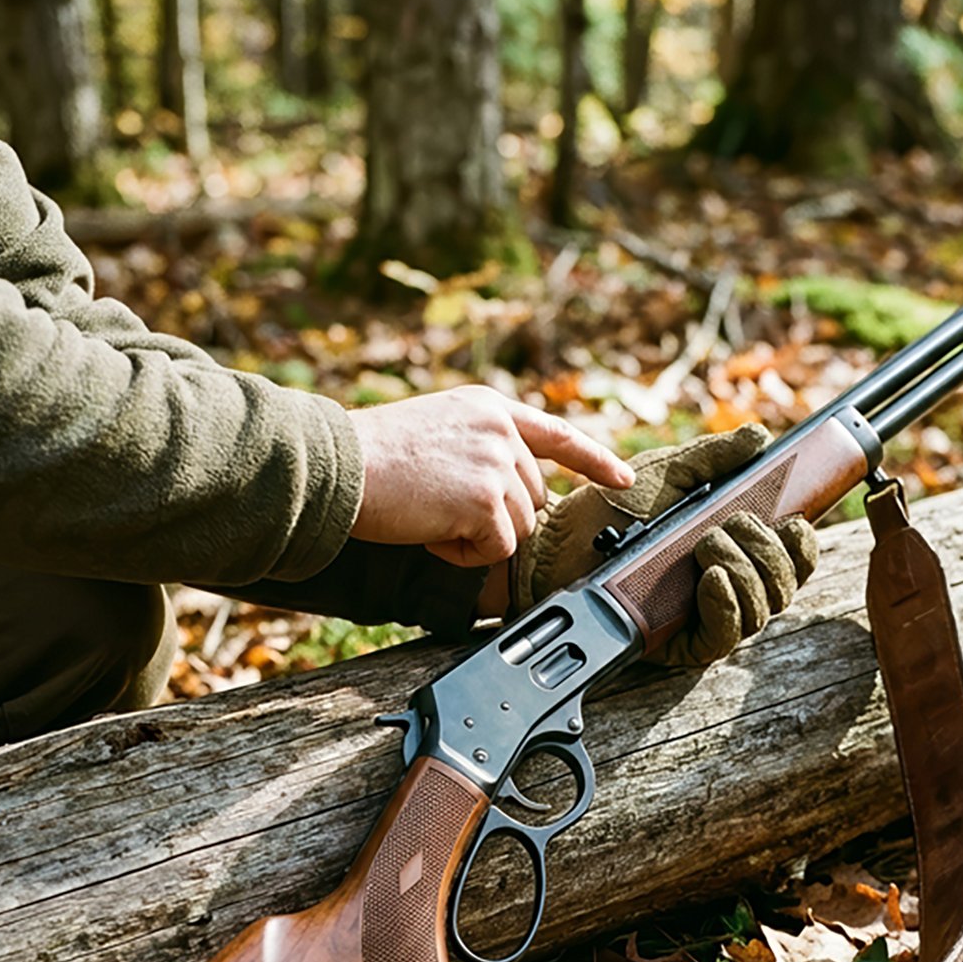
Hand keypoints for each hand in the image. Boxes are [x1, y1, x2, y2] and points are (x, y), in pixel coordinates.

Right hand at [346, 386, 634, 567]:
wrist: (339, 466)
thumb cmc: (371, 458)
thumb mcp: (438, 431)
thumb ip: (482, 449)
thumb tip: (517, 495)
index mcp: (490, 408)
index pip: (558, 434)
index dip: (595, 461)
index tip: (623, 480)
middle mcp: (502, 430)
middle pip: (532, 499)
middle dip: (494, 517)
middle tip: (438, 507)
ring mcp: (498, 463)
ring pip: (518, 528)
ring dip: (475, 536)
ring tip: (428, 513)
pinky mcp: (487, 499)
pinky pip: (497, 549)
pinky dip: (463, 553)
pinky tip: (429, 529)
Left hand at [511, 423, 818, 666]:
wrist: (556, 544)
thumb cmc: (604, 512)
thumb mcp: (668, 474)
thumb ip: (715, 458)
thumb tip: (760, 438)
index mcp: (732, 547)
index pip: (790, 556)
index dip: (803, 544)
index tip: (796, 520)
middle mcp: (726, 585)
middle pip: (785, 586)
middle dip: (768, 551)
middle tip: (732, 523)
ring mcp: (704, 617)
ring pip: (762, 610)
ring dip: (745, 570)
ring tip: (707, 542)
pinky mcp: (679, 645)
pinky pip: (723, 637)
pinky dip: (726, 605)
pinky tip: (712, 578)